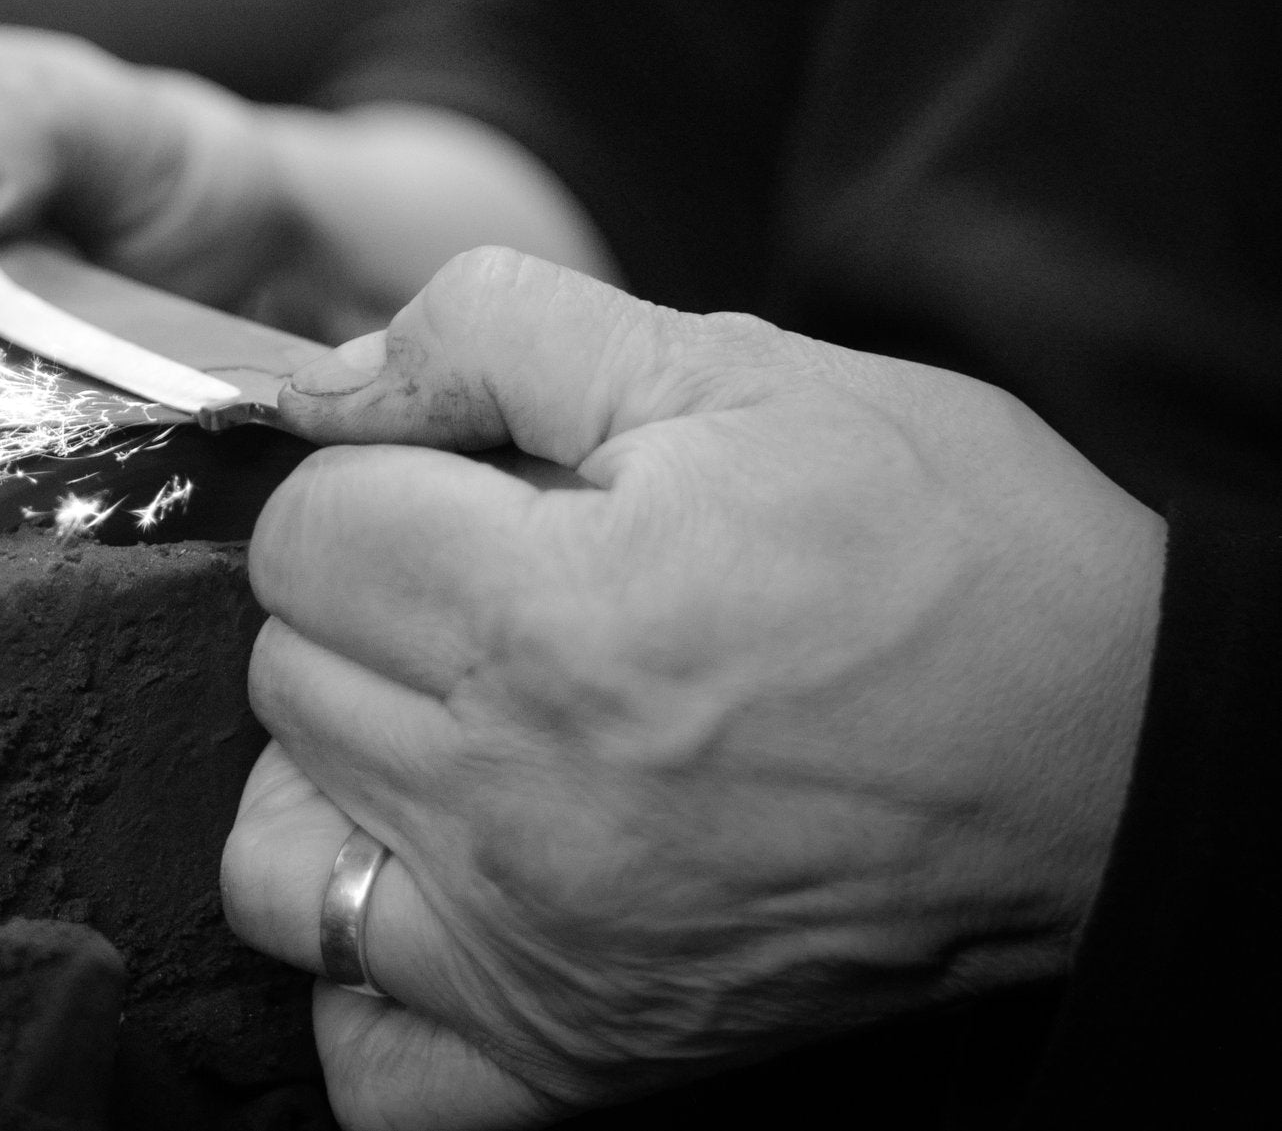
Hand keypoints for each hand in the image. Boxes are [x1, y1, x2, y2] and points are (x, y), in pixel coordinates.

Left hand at [219, 249, 1163, 1128]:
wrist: (1112, 747)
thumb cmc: (945, 551)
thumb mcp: (739, 368)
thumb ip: (493, 331)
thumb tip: (321, 381)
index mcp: (547, 623)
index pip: (305, 531)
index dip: (377, 480)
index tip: (462, 486)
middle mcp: (519, 807)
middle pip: (285, 672)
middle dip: (366, 602)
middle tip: (496, 587)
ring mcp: (542, 951)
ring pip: (276, 849)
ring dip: (335, 772)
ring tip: (450, 724)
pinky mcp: (585, 1051)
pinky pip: (371, 1058)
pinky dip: (368, 973)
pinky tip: (437, 887)